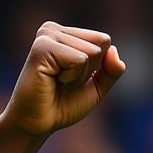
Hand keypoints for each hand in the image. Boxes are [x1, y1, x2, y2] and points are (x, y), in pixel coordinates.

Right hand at [0, 21, 125, 137]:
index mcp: (65, 34)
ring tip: (57, 81)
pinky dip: (72, 77)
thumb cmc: (63, 105)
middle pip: (100, 45)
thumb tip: (114, 50)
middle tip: (63, 82)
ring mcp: (46, 36)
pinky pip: (79, 60)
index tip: (73, 79)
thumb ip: (111, 71)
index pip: (104, 40)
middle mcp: (53, 30)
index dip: (97, 67)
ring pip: (91, 52)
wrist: (38, 123)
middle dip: (88, 72)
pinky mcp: (42, 47)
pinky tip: (52, 79)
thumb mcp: (96, 88)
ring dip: (79, 76)